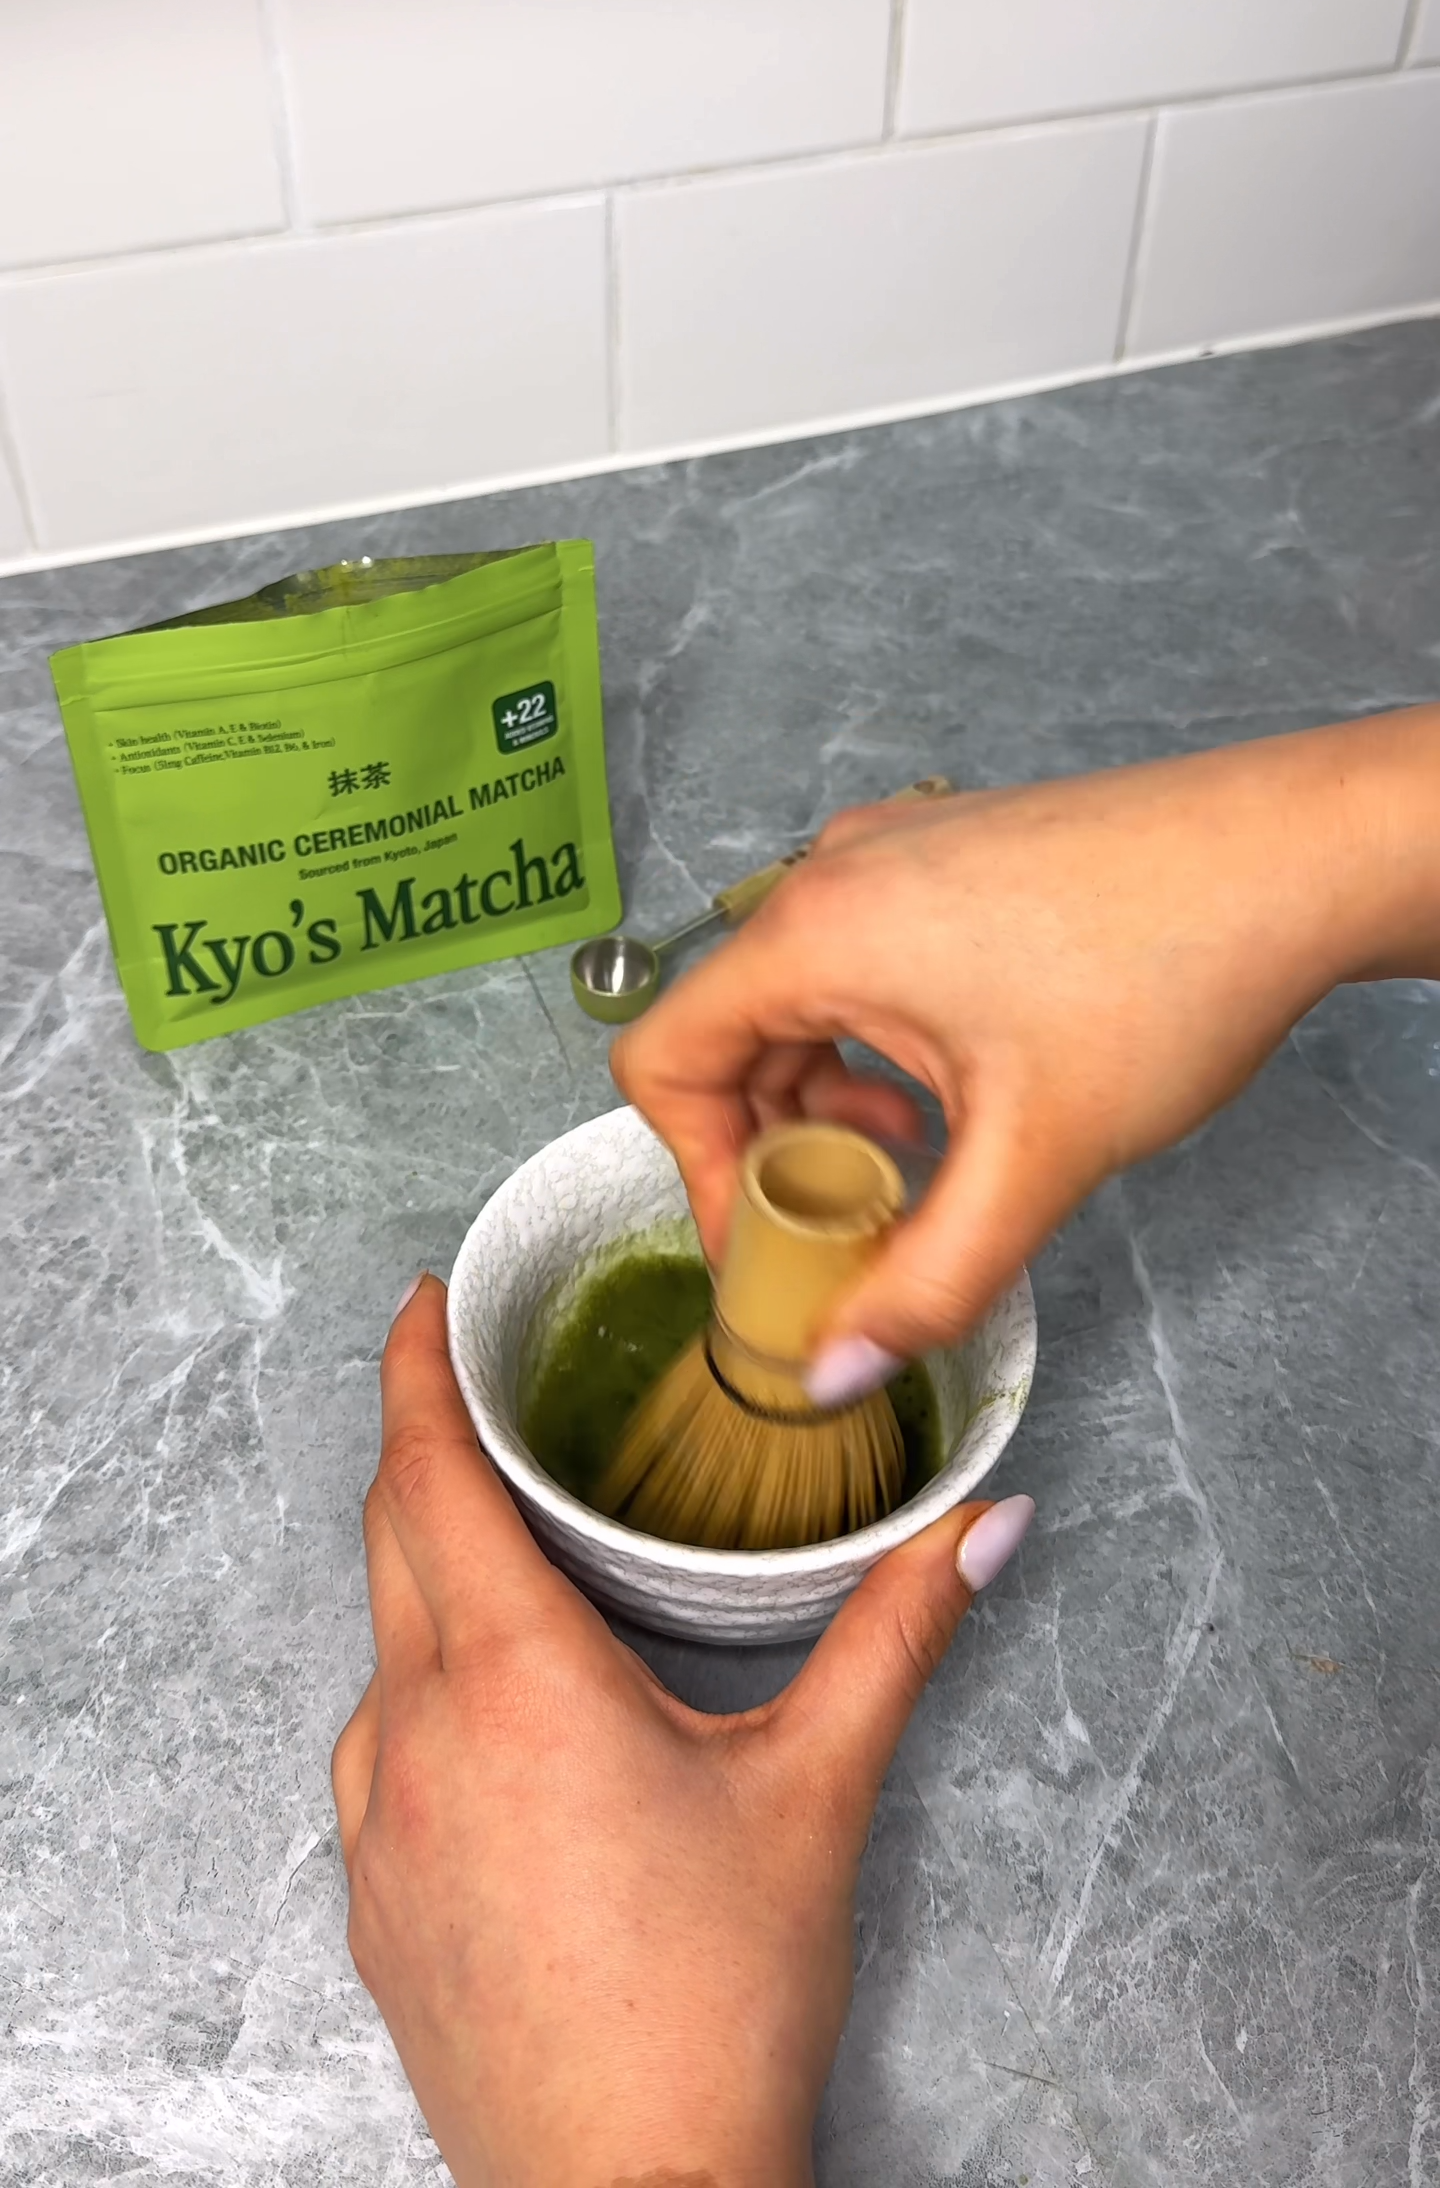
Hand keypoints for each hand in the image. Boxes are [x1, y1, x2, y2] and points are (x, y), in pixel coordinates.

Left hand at [332, 1276, 1032, 2187]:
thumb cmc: (716, 2005)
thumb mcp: (819, 1793)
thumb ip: (898, 1634)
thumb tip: (983, 1524)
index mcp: (515, 1679)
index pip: (427, 1475)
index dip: (414, 1371)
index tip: (423, 1305)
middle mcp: (417, 1734)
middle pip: (391, 1539)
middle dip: (424, 1449)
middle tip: (474, 1393)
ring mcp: (376, 1825)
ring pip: (382, 1644)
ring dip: (427, 1574)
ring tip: (508, 1551)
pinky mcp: (372, 1899)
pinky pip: (376, 1745)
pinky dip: (422, 1684)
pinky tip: (498, 1716)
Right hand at [613, 710, 1439, 1395]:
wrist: (1295, 855)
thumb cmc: (1168, 969)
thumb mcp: (1034, 1157)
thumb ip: (926, 1280)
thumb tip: (836, 1368)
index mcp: (817, 933)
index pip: (665, 1062)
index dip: (695, 1173)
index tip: (768, 1245)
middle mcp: (833, 874)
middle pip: (731, 1034)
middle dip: (780, 1149)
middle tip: (851, 1228)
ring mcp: (892, 852)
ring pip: (801, 1001)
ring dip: (834, 1101)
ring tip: (917, 1162)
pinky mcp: (946, 853)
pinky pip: (860, 960)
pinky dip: (879, 1042)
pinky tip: (958, 1093)